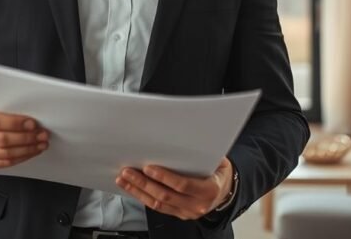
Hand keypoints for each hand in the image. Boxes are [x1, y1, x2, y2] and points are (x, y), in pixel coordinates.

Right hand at [0, 95, 48, 171]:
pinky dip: (20, 158)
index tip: (33, 123)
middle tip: (42, 134)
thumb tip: (23, 103)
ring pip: (5, 154)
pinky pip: (3, 163)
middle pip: (2, 140)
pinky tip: (30, 152)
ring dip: (27, 149)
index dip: (16, 123)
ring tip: (41, 143)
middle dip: (27, 138)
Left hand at [115, 158, 234, 219]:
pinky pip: (158, 207)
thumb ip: (200, 153)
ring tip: (124, 179)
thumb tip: (180, 137)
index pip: (182, 185)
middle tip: (128, 171)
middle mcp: (198, 204)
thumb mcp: (217, 160)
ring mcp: (187, 212)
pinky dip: (143, 197)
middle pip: (165, 195)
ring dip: (138, 191)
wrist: (225, 191)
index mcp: (209, 189)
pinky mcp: (179, 214)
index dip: (164, 177)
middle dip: (143, 183)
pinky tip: (133, 188)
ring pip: (158, 204)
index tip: (148, 168)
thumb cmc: (219, 172)